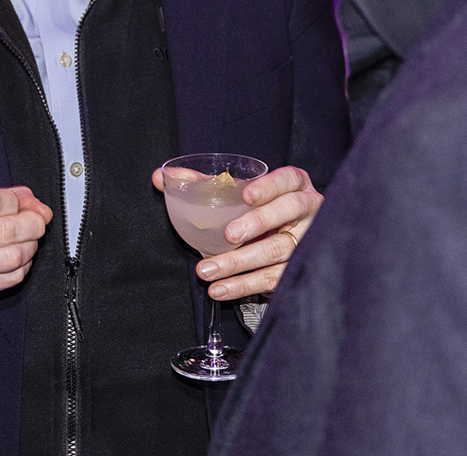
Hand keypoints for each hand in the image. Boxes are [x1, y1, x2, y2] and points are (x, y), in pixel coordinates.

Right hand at [0, 183, 52, 312]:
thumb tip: (33, 203)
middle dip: (33, 225)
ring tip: (26, 240)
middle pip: (6, 231)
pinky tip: (15, 259)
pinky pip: (6, 281)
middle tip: (37, 221)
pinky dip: (20, 268)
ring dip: (30, 247)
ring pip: (12, 259)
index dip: (19, 203)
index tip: (25, 205)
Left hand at [153, 164, 321, 299]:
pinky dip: (243, 285)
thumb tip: (158, 176)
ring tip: (207, 270)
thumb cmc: (254, 210)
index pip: (288, 179)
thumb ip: (199, 184)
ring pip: (278, 251)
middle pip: (288, 213)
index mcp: (294, 185)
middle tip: (227, 235)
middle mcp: (306, 210)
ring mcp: (307, 242)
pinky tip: (220, 289)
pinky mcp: (298, 270)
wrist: (280, 241)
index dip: (270, 186)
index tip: (248, 194)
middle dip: (257, 224)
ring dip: (239, 263)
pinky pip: (272, 280)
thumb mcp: (235, 194)